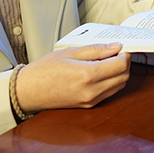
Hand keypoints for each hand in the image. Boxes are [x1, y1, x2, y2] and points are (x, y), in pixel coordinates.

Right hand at [15, 43, 130, 112]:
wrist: (27, 92)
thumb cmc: (44, 71)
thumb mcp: (70, 52)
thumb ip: (96, 49)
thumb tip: (115, 47)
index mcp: (87, 75)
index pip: (120, 65)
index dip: (125, 53)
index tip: (122, 46)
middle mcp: (92, 91)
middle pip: (123, 77)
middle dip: (124, 63)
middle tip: (117, 51)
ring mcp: (90, 100)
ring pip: (119, 86)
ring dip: (119, 73)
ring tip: (108, 60)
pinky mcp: (88, 106)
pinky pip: (109, 93)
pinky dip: (112, 82)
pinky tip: (101, 72)